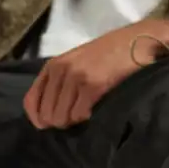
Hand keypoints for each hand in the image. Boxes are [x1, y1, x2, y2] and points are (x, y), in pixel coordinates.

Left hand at [23, 20, 168, 130]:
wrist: (137, 41)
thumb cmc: (109, 54)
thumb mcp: (76, 62)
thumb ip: (60, 81)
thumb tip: (49, 114)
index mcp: (53, 65)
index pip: (31, 101)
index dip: (37, 119)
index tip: (47, 126)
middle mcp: (60, 70)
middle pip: (47, 114)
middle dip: (59, 122)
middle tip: (75, 117)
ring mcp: (76, 77)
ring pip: (62, 118)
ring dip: (74, 121)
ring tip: (87, 112)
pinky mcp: (92, 85)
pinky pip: (80, 115)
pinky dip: (87, 118)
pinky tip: (96, 109)